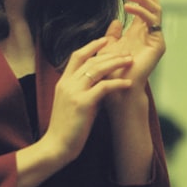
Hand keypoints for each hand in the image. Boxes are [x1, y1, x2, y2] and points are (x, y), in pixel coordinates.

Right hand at [41, 36, 133, 163]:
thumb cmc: (66, 129)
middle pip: (90, 60)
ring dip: (116, 63)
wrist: (56, 146)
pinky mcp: (82, 103)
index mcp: (63, 82)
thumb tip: (102, 85)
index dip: (92, 46)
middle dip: (110, 53)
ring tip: (130, 61)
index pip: (77, 56)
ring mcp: (74, 92)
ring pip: (97, 69)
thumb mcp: (71, 104)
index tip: (106, 40)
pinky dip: (118, 83)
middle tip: (126, 52)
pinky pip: (104, 87)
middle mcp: (67, 83)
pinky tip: (128, 83)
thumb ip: (84, 91)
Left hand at [103, 0, 164, 91]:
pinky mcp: (158, 44)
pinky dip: (142, 12)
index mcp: (138, 32)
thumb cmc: (110, 70)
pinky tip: (129, 8)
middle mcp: (149, 33)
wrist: (116, 88)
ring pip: (155, 10)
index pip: (144, 7)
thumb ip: (113, 33)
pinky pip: (153, 21)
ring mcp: (155, 38)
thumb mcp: (108, 46)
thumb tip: (116, 20)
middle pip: (154, 5)